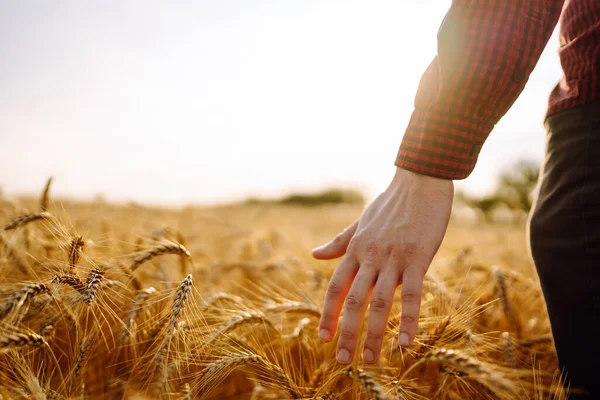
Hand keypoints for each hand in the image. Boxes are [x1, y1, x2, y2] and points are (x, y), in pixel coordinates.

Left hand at [312, 168, 452, 363]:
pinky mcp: (417, 257)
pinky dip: (408, 320)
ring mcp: (393, 258)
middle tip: (343, 361)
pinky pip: (411, 294)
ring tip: (370, 360)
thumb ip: (339, 242)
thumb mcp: (360, 223)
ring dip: (374, 333)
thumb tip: (313, 254)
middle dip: (347, 332)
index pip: (335, 287)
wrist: (419, 181)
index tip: (322, 338)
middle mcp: (369, 257)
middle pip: (353, 300)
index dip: (328, 314)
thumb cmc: (390, 204)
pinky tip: (407, 343)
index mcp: (355, 250)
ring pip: (379, 301)